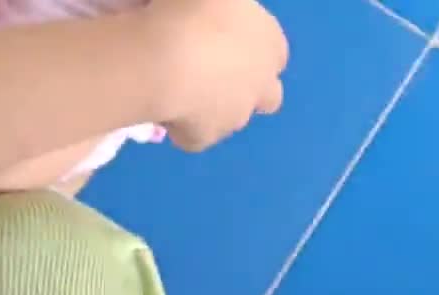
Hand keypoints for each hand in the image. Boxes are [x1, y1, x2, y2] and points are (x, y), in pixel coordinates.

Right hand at [144, 0, 287, 151]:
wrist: (167, 54)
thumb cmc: (194, 8)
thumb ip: (226, 2)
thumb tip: (218, 3)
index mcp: (270, 41)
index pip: (275, 50)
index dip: (252, 47)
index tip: (225, 38)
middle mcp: (262, 83)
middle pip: (268, 96)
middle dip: (249, 89)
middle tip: (214, 73)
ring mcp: (236, 116)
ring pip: (232, 118)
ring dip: (215, 107)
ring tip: (181, 87)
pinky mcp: (205, 137)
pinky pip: (195, 136)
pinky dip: (183, 127)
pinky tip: (164, 108)